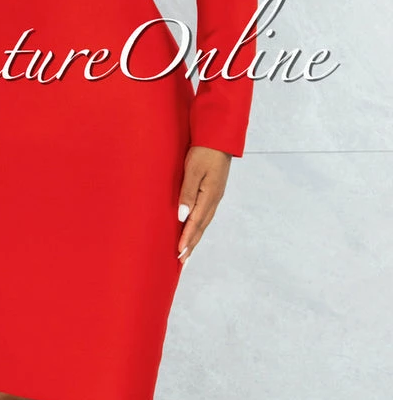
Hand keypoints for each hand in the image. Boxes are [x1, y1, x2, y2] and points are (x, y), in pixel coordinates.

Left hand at [176, 145, 232, 266]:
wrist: (219, 137)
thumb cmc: (204, 151)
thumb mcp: (193, 170)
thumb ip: (187, 193)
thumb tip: (183, 217)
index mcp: (210, 196)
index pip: (196, 223)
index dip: (187, 239)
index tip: (179, 254)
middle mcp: (214, 199)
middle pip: (201, 227)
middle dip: (191, 244)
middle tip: (182, 261)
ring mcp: (215, 196)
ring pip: (204, 222)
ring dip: (195, 237)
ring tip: (187, 251)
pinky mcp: (213, 191)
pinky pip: (205, 213)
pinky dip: (198, 226)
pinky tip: (194, 228)